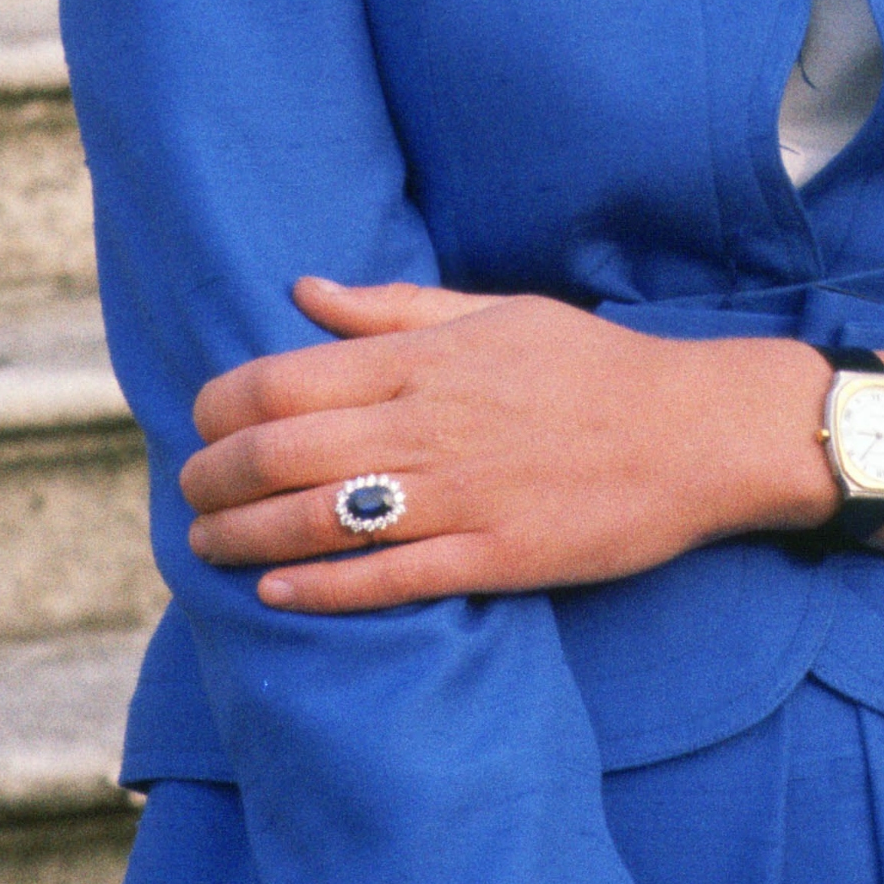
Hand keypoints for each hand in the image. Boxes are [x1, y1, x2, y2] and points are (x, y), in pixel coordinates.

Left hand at [181, 280, 883, 609]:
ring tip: (206, 545)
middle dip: (213, 477)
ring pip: (318, 522)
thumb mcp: (497, 312)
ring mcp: (461, 496)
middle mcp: (431, 425)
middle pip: (281, 453)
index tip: (201, 422)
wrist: (695, 430)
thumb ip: (392, 307)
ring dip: (243, 537)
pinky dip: (320, 589)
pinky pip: (387, 580)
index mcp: (427, 359)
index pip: (284, 379)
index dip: (221, 406)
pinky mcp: (493, 558)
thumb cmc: (593, 365)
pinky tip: (275, 592)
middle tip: (188, 492)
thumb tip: (303, 290)